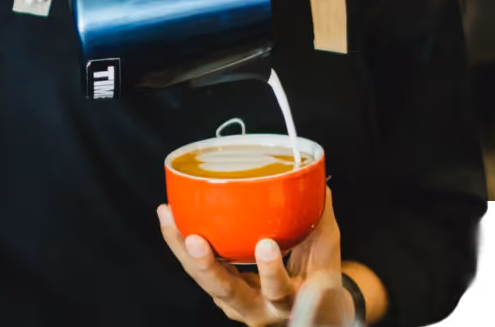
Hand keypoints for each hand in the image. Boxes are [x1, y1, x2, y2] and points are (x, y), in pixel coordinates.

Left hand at [157, 187, 352, 326]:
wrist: (311, 316)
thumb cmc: (320, 281)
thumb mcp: (326, 256)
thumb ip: (320, 222)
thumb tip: (315, 183)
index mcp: (289, 302)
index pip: (280, 292)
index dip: (271, 273)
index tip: (267, 245)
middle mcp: (260, 310)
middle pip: (230, 294)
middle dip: (209, 269)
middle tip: (196, 241)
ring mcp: (238, 305)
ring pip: (206, 282)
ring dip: (183, 251)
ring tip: (168, 216)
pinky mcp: (223, 293)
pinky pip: (198, 271)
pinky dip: (181, 244)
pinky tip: (169, 216)